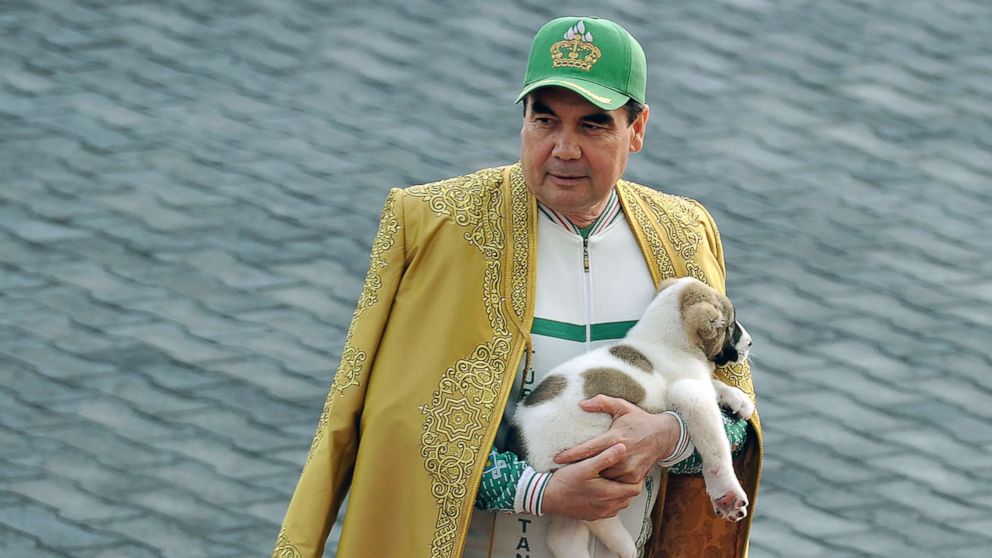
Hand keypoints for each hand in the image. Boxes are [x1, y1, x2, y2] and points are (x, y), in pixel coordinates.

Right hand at [541, 443, 642, 520]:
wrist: (548, 498)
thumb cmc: (566, 481)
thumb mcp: (586, 466)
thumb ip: (606, 457)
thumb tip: (623, 447)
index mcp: (609, 494)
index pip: (635, 488)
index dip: (637, 477)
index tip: (631, 467)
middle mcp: (608, 507)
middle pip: (629, 497)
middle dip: (629, 484)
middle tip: (623, 471)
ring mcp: (601, 513)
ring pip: (620, 504)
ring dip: (620, 493)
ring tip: (612, 479)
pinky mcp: (593, 516)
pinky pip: (610, 509)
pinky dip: (610, 500)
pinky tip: (601, 489)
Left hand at [554, 395, 678, 483]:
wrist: (663, 435)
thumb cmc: (639, 420)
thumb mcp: (622, 406)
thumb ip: (602, 403)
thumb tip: (582, 404)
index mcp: (615, 437)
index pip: (589, 448)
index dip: (571, 454)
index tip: (556, 459)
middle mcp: (621, 454)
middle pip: (594, 466)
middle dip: (578, 469)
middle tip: (560, 473)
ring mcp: (629, 468)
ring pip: (604, 477)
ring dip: (591, 478)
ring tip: (574, 479)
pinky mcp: (635, 478)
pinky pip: (615, 484)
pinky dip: (606, 484)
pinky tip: (594, 485)